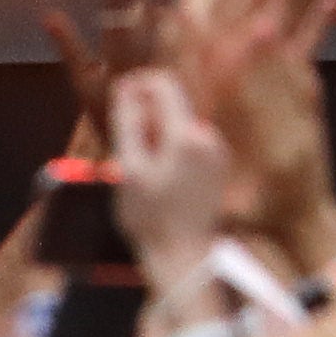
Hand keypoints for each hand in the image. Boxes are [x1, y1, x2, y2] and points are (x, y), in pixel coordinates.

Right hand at [105, 66, 238, 275]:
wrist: (182, 253)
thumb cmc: (149, 214)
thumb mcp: (129, 168)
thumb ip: (129, 123)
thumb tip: (127, 87)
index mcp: (188, 135)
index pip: (165, 85)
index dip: (138, 83)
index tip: (116, 95)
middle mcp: (210, 136)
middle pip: (172, 105)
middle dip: (144, 114)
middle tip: (122, 146)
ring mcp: (218, 150)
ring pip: (178, 124)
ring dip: (154, 133)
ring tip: (137, 167)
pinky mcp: (219, 164)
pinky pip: (188, 142)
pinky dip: (168, 147)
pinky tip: (155, 175)